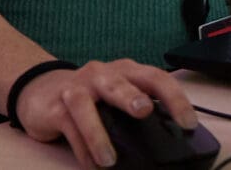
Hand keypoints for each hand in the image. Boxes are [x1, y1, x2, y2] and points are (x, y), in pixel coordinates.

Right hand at [14, 59, 196, 167]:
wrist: (41, 89)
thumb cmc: (91, 96)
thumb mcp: (117, 95)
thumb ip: (138, 108)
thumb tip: (168, 138)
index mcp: (126, 71)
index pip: (156, 78)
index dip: (174, 98)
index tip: (188, 123)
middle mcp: (103, 74)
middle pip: (120, 83)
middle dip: (133, 97)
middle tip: (145, 112)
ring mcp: (77, 88)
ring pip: (86, 105)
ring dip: (98, 133)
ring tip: (109, 159)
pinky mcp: (56, 107)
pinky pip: (69, 128)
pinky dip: (81, 149)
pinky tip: (92, 165)